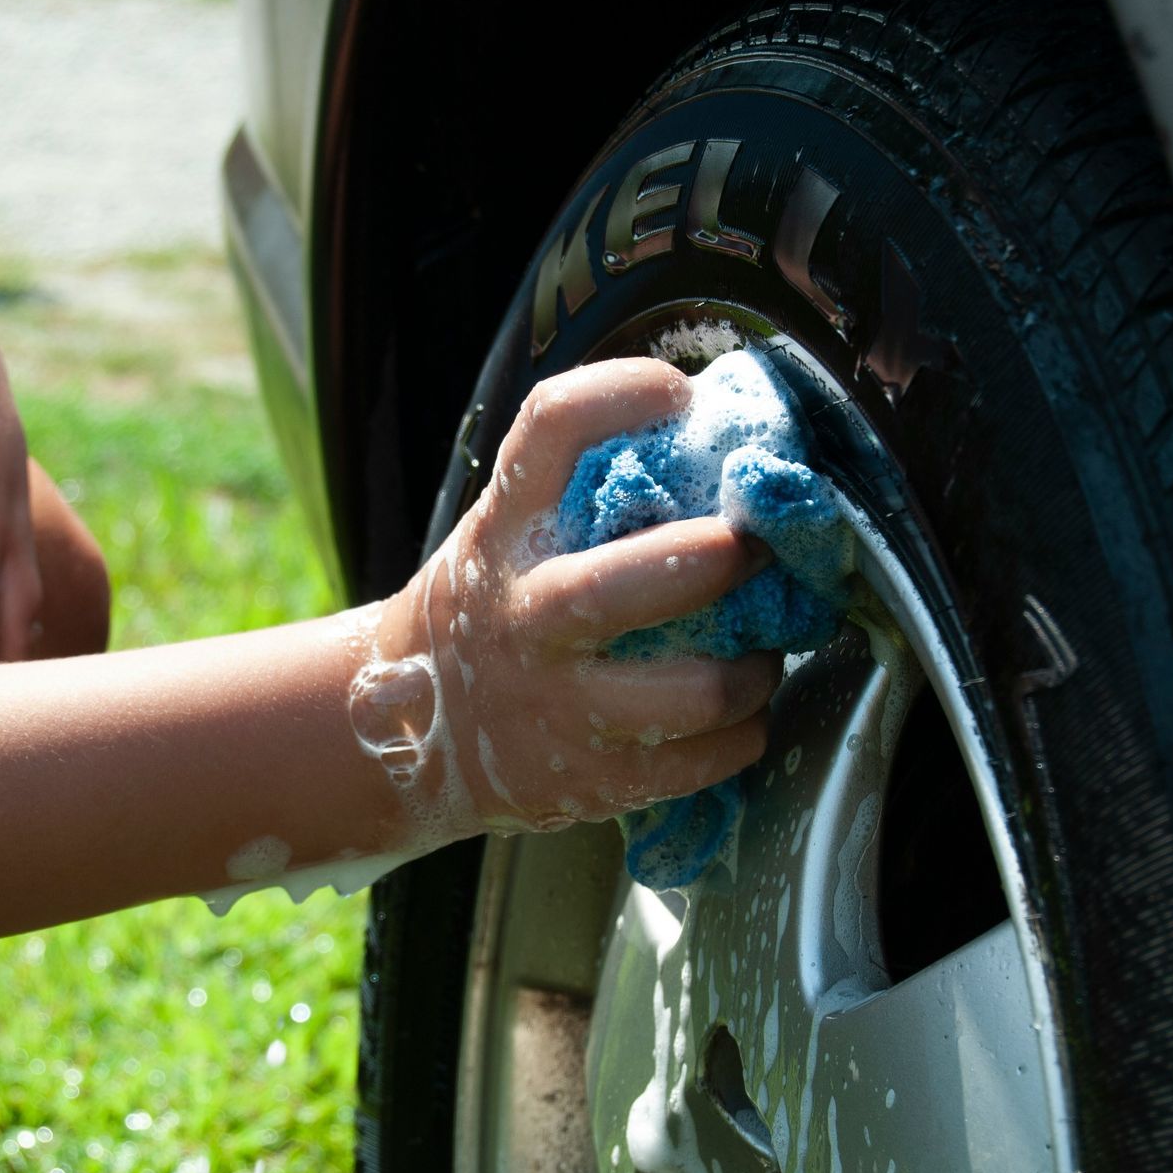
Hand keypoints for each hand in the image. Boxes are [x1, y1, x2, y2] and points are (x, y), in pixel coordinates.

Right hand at [362, 358, 778, 847]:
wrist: (412, 735)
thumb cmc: (493, 610)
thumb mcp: (506, 537)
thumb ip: (582, 493)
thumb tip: (717, 426)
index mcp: (505, 532)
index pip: (552, 428)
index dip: (623, 392)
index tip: (680, 395)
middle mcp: (524, 617)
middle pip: (619, 587)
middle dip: (713, 560)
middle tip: (757, 547)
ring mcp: (558, 706)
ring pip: (691, 693)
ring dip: (754, 669)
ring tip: (760, 654)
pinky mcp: (592, 780)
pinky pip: (706, 759)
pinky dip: (745, 733)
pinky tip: (738, 714)